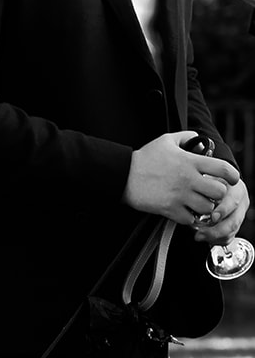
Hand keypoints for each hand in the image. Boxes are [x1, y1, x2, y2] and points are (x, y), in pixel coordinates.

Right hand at [122, 130, 240, 223]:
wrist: (124, 175)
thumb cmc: (144, 158)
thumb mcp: (166, 140)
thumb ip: (186, 137)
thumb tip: (198, 140)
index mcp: (190, 162)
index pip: (224, 169)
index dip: (232, 175)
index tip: (231, 178)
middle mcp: (188, 179)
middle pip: (219, 192)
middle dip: (217, 193)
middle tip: (210, 192)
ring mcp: (179, 196)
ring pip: (207, 208)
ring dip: (205, 207)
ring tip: (198, 203)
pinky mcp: (169, 209)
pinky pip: (189, 219)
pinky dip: (190, 217)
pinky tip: (185, 211)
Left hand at [193, 176, 250, 244]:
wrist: (216, 185)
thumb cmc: (209, 182)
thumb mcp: (207, 180)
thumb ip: (202, 188)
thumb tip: (190, 199)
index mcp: (236, 189)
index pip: (233, 201)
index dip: (223, 210)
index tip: (213, 217)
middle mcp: (240, 203)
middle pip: (233, 221)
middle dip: (216, 230)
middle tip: (200, 233)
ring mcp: (239, 215)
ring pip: (231, 231)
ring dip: (214, 237)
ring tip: (199, 236)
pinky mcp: (235, 225)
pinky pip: (229, 237)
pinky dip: (217, 240)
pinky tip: (206, 238)